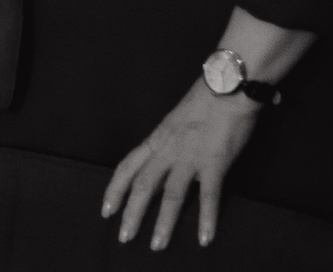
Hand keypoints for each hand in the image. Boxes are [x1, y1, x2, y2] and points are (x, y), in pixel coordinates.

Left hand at [101, 80, 261, 249]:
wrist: (227, 85)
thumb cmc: (205, 98)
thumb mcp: (177, 119)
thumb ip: (172, 139)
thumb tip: (170, 154)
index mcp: (158, 138)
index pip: (128, 166)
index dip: (115, 189)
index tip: (105, 209)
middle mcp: (168, 149)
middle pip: (143, 185)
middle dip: (131, 214)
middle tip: (124, 237)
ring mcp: (190, 157)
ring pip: (171, 196)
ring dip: (163, 223)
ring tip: (157, 245)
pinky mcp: (214, 163)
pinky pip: (209, 196)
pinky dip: (207, 219)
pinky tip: (205, 239)